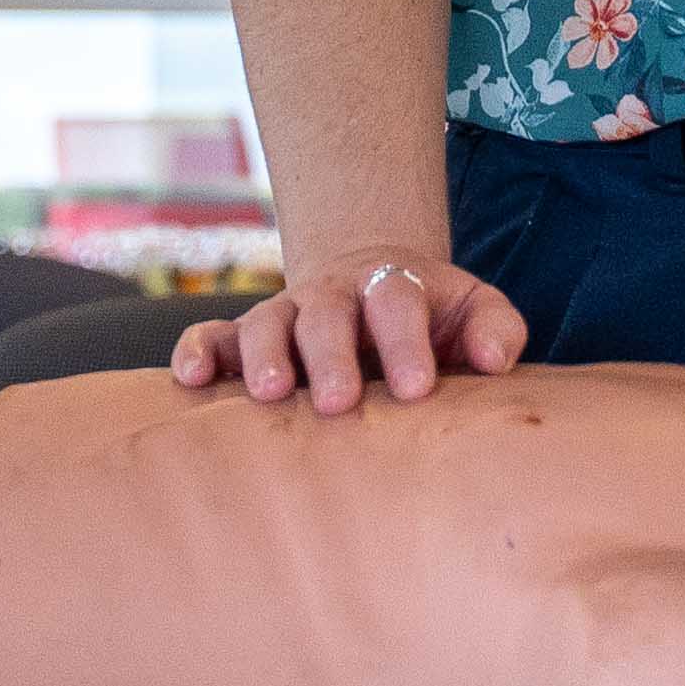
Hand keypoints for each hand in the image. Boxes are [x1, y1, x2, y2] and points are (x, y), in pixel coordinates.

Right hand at [172, 245, 528, 411]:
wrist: (373, 283)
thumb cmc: (432, 318)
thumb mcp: (473, 310)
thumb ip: (495, 329)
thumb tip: (494, 361)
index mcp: (392, 286)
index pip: (397, 302)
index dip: (407, 342)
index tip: (417, 389)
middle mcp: (332, 295)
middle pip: (327, 314)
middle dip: (332, 356)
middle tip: (341, 401)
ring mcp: (284, 312)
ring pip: (265, 323)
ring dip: (264, 355)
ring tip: (271, 392)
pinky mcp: (242, 336)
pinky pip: (213, 336)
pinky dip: (198, 352)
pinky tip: (189, 380)